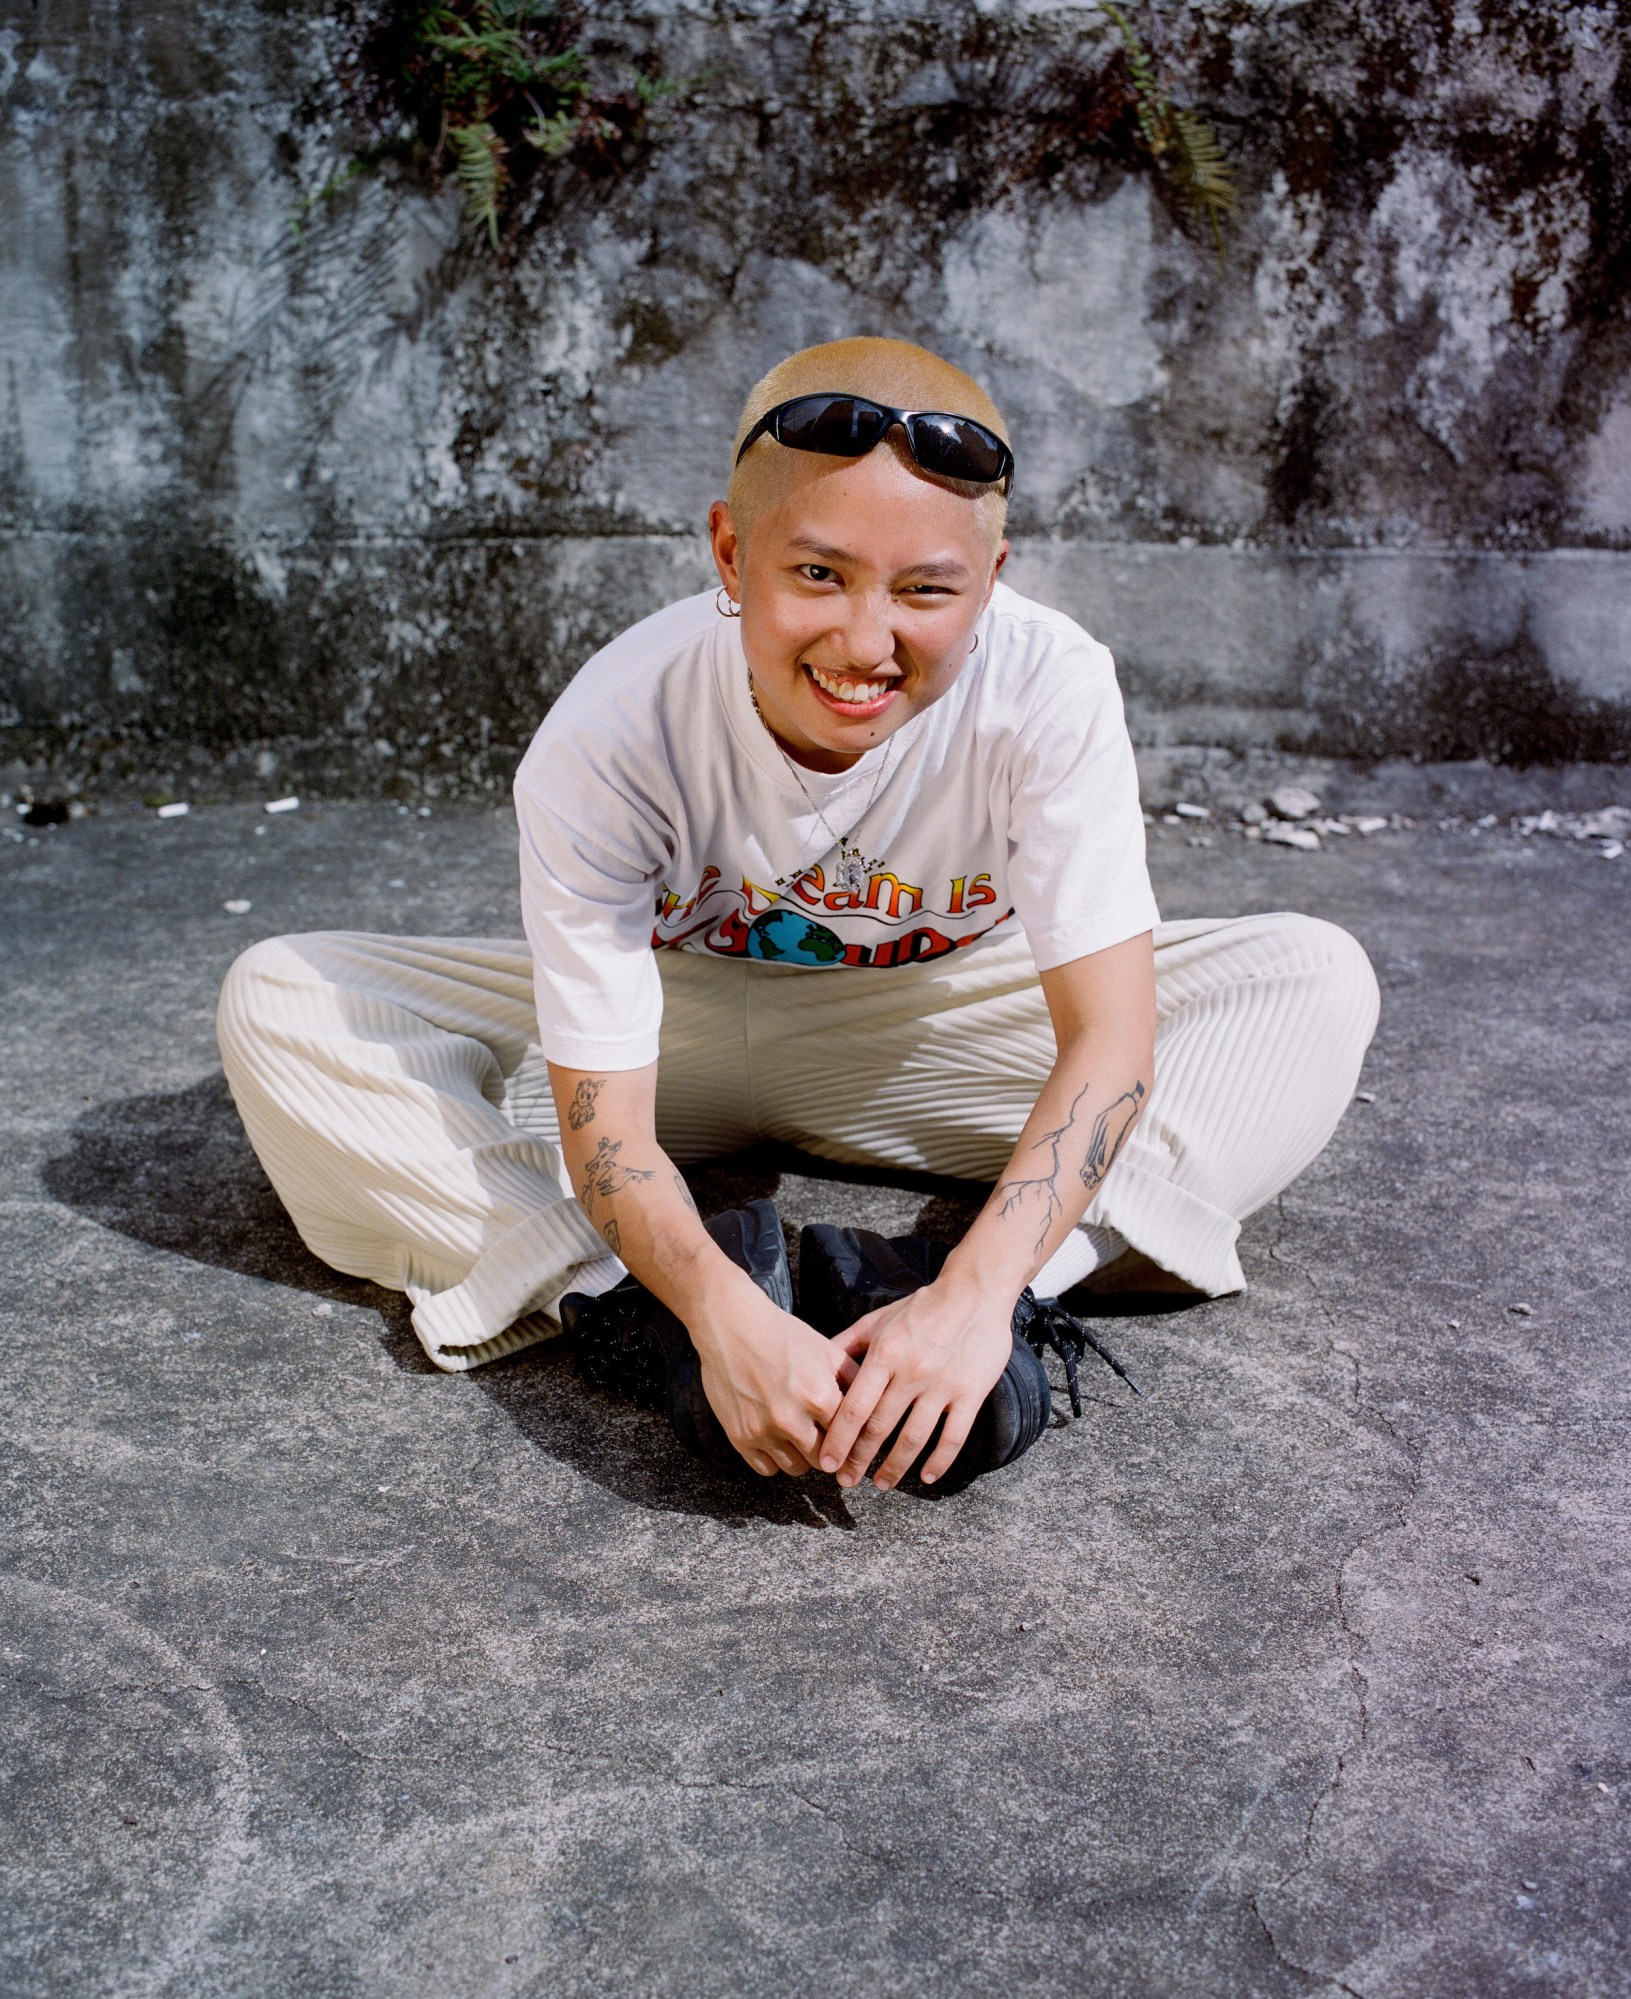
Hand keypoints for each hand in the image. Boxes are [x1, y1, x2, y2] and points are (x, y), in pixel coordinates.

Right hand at [688, 1270, 845, 1477]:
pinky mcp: (739, 1437)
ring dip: (802, 1456)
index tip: (849, 1439)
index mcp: (819, 1396)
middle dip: (829, 1451)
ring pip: (796, 1468)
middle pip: (824, 1460)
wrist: (732, 1325)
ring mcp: (763, 1430)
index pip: (847, 1437)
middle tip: (825, 1439)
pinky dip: (774, 1459)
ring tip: (800, 1437)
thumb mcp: (827, 1350)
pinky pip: (766, 1469)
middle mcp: (791, 1419)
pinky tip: (777, 1440)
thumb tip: (875, 1403)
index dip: (850, 1437)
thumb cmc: (782, 1334)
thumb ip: (853, 1380)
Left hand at [818, 1276, 1014, 1489]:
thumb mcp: (878, 1320)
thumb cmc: (922, 1307)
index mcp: (885, 1354)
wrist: (974, 1293)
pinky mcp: (970, 1393)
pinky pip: (953, 1436)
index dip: (839, 1440)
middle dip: (859, 1460)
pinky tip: (926, 1477)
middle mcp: (911, 1372)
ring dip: (895, 1467)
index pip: (854, 1407)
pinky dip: (939, 1461)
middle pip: (879, 1428)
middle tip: (847, 1481)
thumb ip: (848, 1344)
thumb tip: (819, 1365)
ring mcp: (942, 1386)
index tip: (827, 1462)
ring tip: (881, 1484)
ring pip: (913, 1438)